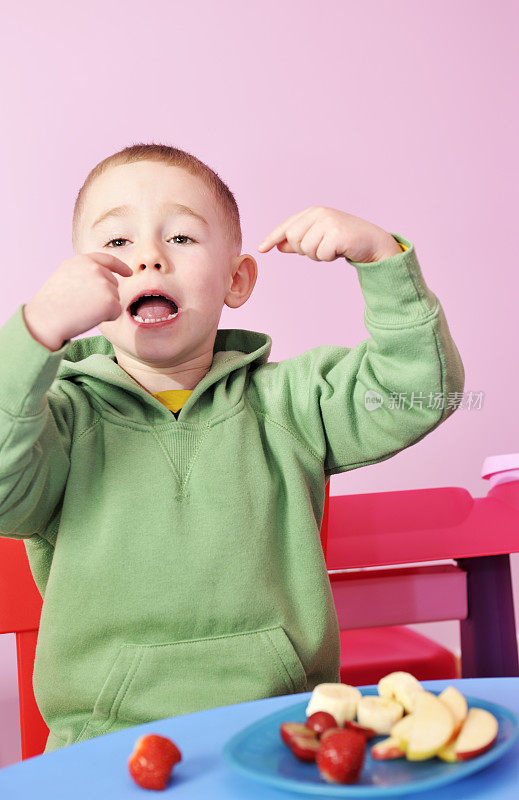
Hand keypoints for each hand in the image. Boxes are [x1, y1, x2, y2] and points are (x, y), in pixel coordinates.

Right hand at [23, 253, 132, 350]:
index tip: (129, 273)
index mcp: (83, 261)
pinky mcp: (110, 301)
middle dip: (103, 297)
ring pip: (115, 298)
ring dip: (103, 308)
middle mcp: (95, 269)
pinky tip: (89, 317)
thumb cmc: (52, 303)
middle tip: (81, 304)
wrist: (46, 318)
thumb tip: (102, 279)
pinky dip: (107, 318)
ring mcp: (104, 284)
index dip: (120, 267)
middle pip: (113, 284)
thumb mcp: (66, 276)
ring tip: (82, 310)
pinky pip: (116, 312)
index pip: (107, 260)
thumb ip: (84, 273)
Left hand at [257, 206, 402, 263]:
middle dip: (303, 250)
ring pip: (306, 249)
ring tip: (332, 248)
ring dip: (318, 255)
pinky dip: (328, 258)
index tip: (261, 249)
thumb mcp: (319, 239)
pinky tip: (340, 250)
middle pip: (293, 239)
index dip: (272, 238)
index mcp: (313, 212)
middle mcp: (319, 214)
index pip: (287, 226)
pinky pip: (320, 255)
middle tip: (321, 248)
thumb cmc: (345, 240)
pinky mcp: (337, 234)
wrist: (372, 242)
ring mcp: (328, 222)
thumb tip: (278, 246)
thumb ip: (299, 242)